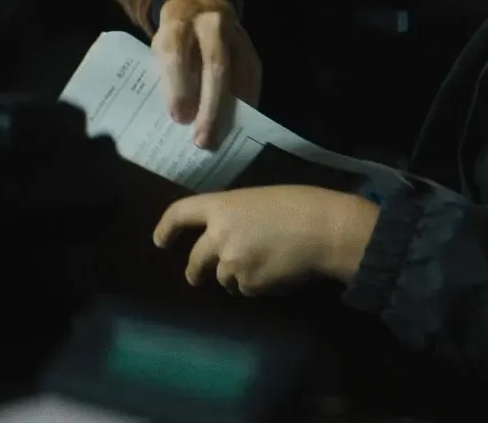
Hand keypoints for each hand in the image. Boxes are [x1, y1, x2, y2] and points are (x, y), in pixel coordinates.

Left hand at [152, 0, 261, 147]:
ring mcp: (235, 34)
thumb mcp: (161, 47)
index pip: (178, 56)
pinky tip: (239, 122)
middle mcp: (210, 24)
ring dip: (231, 110)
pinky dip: (246, 102)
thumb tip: (181, 118)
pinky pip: (252, 77)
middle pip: (215, 67)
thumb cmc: (174, 37)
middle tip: (203, 139)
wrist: (199, 5)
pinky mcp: (251, 47)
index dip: (179, 88)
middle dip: (210, 107)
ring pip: (238, 74)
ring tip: (220, 137)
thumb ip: (167, 75)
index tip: (179, 118)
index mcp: (178, 23)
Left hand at [152, 185, 379, 294]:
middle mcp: (218, 236)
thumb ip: (238, 215)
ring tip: (262, 267)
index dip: (166, 228)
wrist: (327, 230)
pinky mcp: (249, 285)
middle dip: (195, 271)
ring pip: (223, 279)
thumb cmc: (302, 205)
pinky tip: (278, 274)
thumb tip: (232, 233)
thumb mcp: (261, 199)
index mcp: (221, 207)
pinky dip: (257, 286)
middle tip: (198, 277)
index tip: (160, 242)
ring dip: (234, 277)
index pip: (180, 214)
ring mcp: (232, 263)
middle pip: (195, 260)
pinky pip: (247, 289)